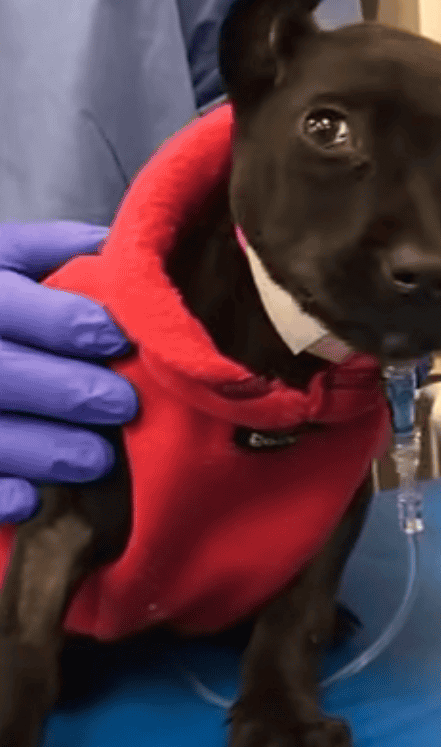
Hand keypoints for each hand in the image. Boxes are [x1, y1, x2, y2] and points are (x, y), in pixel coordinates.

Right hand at [0, 222, 138, 523]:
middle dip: (68, 391)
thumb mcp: (7, 259)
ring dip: (46, 450)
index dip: (66, 321)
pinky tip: (35, 499)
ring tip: (98, 459)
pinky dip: (0, 496)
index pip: (9, 303)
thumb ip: (55, 249)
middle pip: (1, 372)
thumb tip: (119, 247)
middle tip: (123, 405)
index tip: (119, 338)